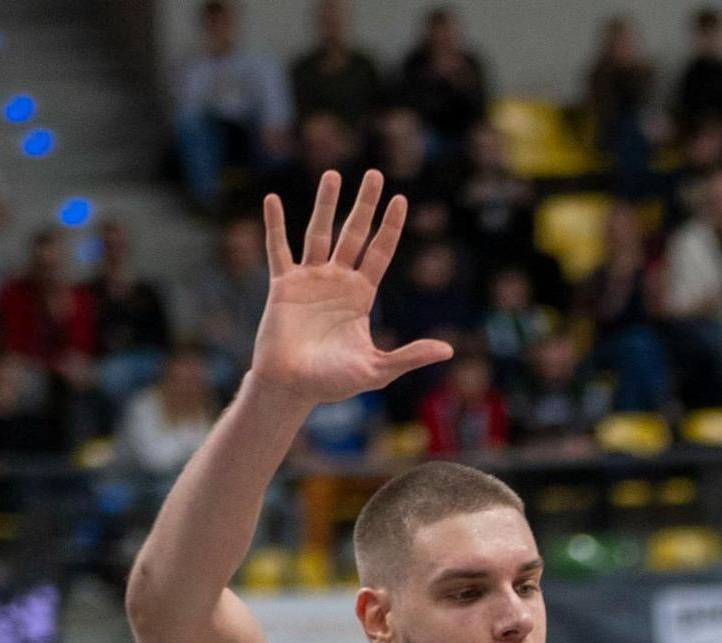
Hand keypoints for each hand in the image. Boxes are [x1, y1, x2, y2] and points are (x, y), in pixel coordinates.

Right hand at [248, 171, 450, 406]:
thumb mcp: (378, 369)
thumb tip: (449, 351)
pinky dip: (275, 225)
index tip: (400, 199)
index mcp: (361, 295)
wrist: (293, 388)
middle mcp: (337, 280)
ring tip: (334, 175)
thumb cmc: (334, 382)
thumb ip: (410, 356)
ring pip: (319, 233)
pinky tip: (272, 199)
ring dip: (326, 204)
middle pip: (354, 233)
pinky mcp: (283, 285)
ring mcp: (309, 279)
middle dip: (364, 205)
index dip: (389, 226)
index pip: (379, 252)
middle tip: (374, 174)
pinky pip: (278, 249)